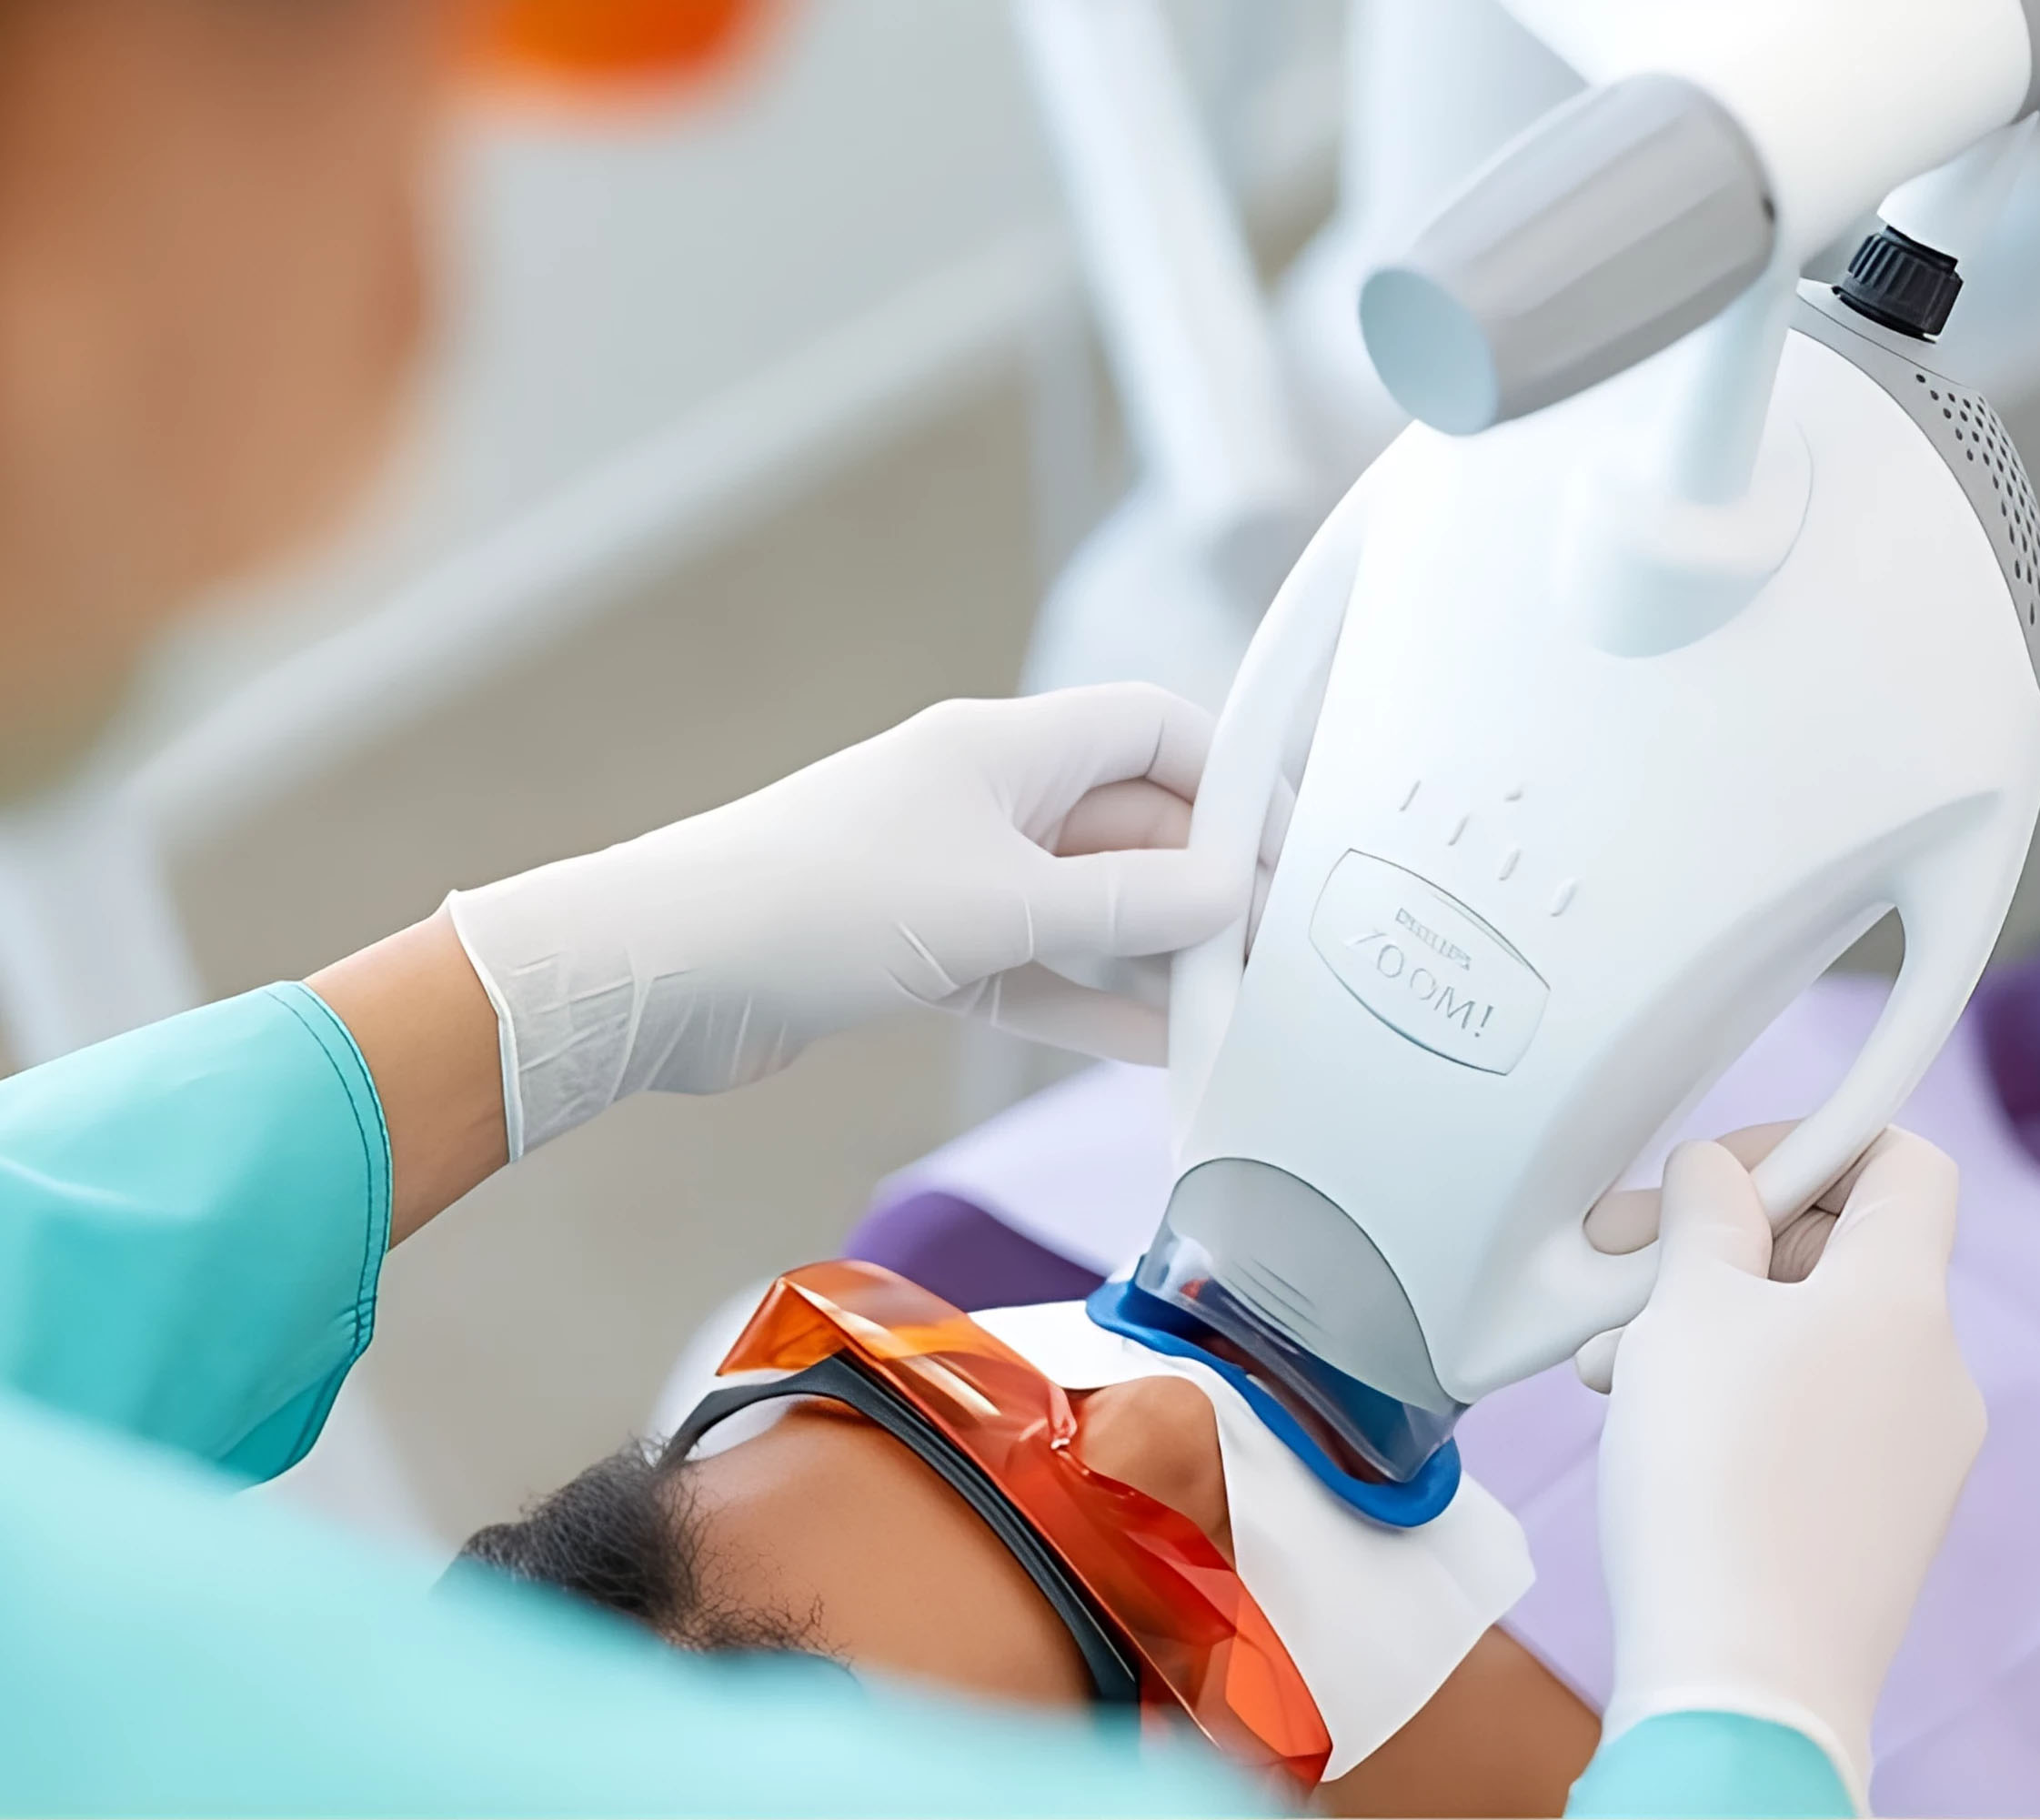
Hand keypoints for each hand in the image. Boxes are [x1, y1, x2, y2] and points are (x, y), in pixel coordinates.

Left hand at [447, 684, 1247, 1155]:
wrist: (662, 973)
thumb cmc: (814, 903)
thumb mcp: (996, 906)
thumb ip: (1123, 910)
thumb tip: (1231, 896)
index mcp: (1006, 750)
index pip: (1155, 730)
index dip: (1233, 779)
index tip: (1293, 849)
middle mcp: (987, 802)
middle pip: (1131, 825)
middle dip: (1204, 884)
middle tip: (1279, 953)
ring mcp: (955, 877)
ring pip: (1088, 909)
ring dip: (1155, 957)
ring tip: (1237, 1009)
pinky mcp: (924, 950)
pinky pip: (1037, 970)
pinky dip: (1092, 1004)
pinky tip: (1156, 1048)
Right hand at [1590, 1132, 1984, 1803]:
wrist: (1738, 1673)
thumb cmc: (1715, 1486)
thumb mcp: (1687, 1307)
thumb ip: (1706, 1216)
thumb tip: (1718, 1177)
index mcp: (1902, 1301)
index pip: (1900, 1159)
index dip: (1807, 1141)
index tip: (1721, 1172)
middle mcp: (1930, 1373)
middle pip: (1839, 1248)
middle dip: (1726, 1240)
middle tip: (1634, 1258)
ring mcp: (1908, 1451)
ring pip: (1809, 1332)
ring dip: (1711, 1319)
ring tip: (1621, 1356)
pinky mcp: (1871, 1513)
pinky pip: (1808, 1409)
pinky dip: (1733, 1391)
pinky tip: (1654, 1419)